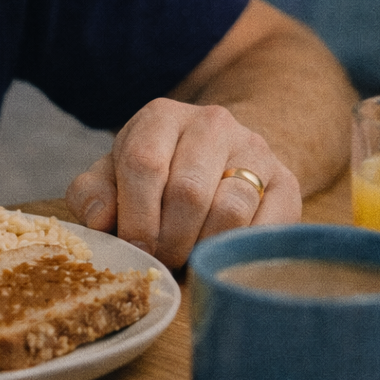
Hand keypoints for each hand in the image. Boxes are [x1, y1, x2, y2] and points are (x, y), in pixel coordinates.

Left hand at [65, 98, 301, 267]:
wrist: (222, 158)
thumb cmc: (157, 175)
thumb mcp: (115, 175)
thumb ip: (92, 194)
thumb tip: (99, 221)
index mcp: (162, 117)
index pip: (144, 163)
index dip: (136, 216)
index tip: (135, 249)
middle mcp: (212, 123)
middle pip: (188, 190)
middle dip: (169, 240)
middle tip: (162, 262)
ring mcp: (254, 148)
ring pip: (230, 209)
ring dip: (204, 247)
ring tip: (190, 259)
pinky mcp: (287, 180)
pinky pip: (268, 225)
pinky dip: (241, 249)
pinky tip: (222, 255)